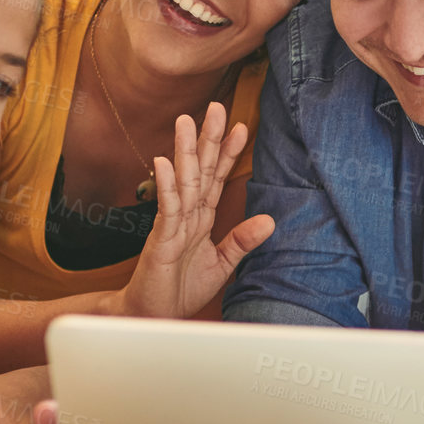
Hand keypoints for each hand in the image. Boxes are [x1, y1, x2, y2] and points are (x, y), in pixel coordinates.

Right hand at [112, 102, 273, 319]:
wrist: (154, 316)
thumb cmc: (180, 289)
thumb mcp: (222, 264)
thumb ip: (242, 241)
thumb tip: (270, 220)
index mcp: (201, 218)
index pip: (217, 178)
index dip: (229, 153)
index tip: (243, 127)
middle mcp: (187, 215)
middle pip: (199, 170)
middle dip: (208, 139)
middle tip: (217, 107)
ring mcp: (172, 225)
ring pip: (182, 182)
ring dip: (184, 152)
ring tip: (185, 122)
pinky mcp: (160, 240)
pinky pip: (166, 209)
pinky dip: (166, 186)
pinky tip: (164, 163)